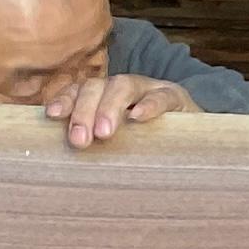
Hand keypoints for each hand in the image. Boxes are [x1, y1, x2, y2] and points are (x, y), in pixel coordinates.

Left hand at [41, 72, 189, 147]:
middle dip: (84, 111)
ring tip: (104, 133)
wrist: (196, 139)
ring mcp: (151, 89)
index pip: (79, 90)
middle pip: (97, 86)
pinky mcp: (177, 99)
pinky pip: (162, 97)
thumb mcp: (118, 143)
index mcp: (104, 96)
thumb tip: (58, 164)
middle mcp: (123, 88)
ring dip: (110, 107)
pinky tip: (138, 117)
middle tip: (80, 140)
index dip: (65, 100)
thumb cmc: (148, 145)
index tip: (52, 116)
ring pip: (124, 85)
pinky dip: (149, 105)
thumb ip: (93, 143)